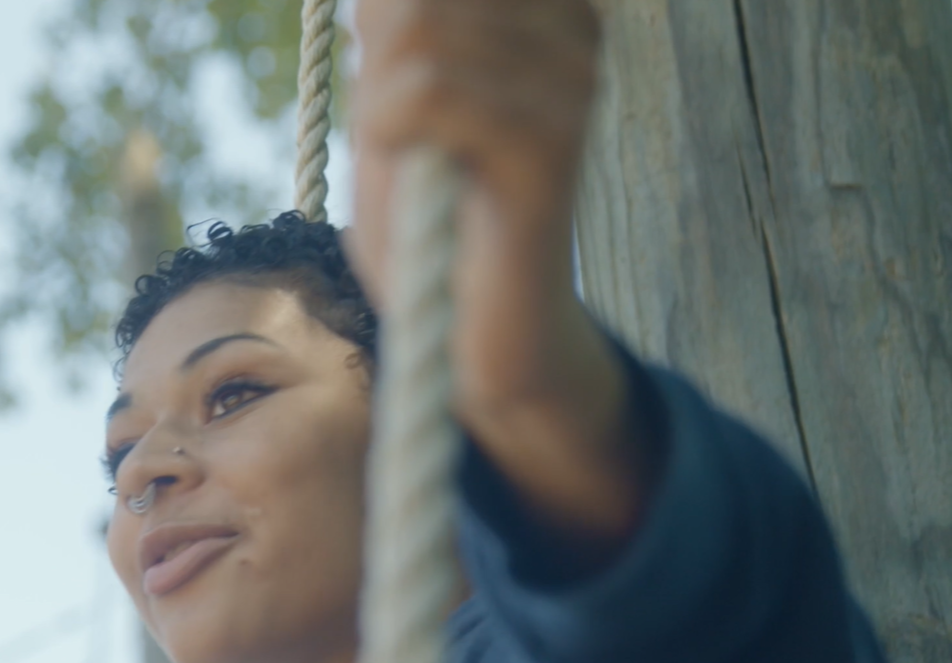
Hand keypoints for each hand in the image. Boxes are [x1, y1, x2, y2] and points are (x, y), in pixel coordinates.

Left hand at [347, 0, 650, 560]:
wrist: (472, 341)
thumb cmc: (429, 224)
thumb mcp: (390, 106)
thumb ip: (393, 35)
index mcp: (546, 13)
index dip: (386, 26)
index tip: (400, 102)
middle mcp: (573, 30)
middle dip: (377, 66)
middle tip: (402, 144)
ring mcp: (570, 83)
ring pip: (419, 33)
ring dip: (380, 109)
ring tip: (417, 171)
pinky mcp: (548, 146)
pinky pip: (432, 92)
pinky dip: (392, 133)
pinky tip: (415, 178)